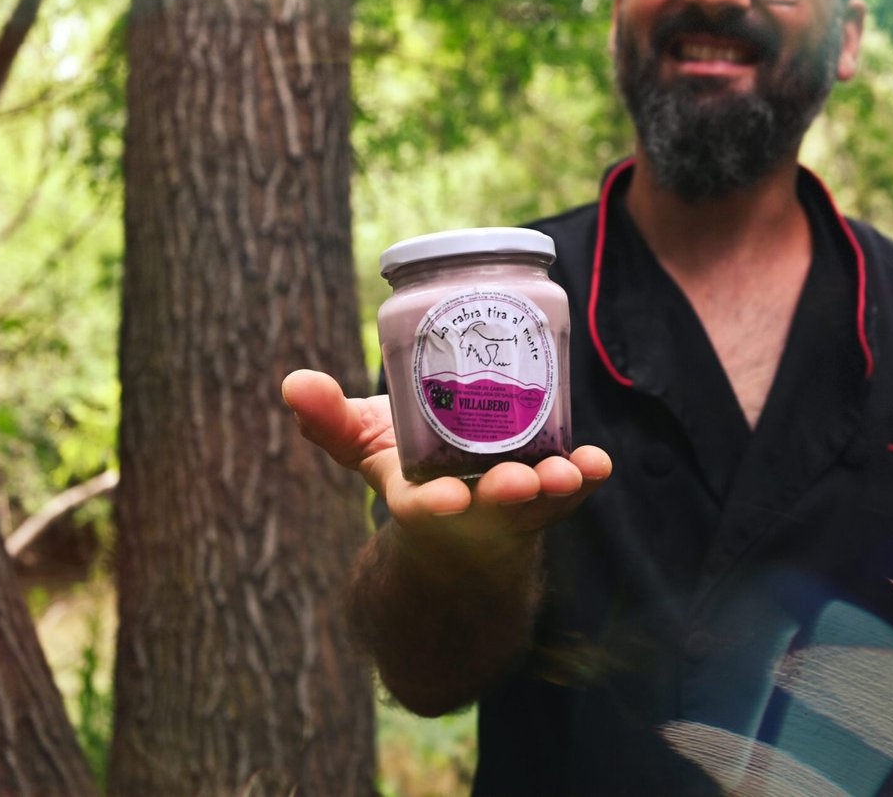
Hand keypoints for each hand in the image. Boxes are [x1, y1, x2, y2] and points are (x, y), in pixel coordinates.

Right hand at [281, 368, 612, 541]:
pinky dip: (587, 475)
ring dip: (556, 487)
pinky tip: (599, 461)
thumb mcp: (366, 445)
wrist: (461, 505)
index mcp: (421, 501)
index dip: (434, 504)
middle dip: (508, 497)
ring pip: (541, 502)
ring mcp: (517, 506)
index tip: (444, 499)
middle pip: (493, 509)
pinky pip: (575, 487)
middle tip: (522, 481)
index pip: (424, 509)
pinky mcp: (552, 494)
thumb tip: (294, 383)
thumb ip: (330, 419)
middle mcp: (473, 509)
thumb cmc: (411, 467)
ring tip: (570, 472)